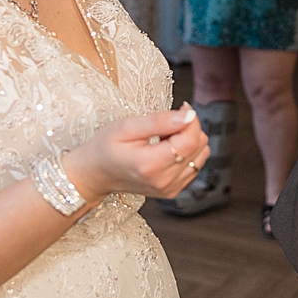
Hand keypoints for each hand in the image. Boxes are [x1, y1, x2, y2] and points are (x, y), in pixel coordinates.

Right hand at [69, 103, 207, 201]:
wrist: (96, 173)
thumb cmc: (105, 147)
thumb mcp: (126, 126)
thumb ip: (159, 121)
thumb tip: (189, 115)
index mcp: (151, 165)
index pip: (191, 140)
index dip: (191, 119)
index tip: (182, 107)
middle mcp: (164, 182)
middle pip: (199, 147)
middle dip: (188, 128)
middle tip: (165, 123)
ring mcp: (170, 189)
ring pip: (201, 155)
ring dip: (188, 140)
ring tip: (164, 137)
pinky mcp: (173, 190)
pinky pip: (195, 165)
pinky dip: (186, 152)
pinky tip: (166, 149)